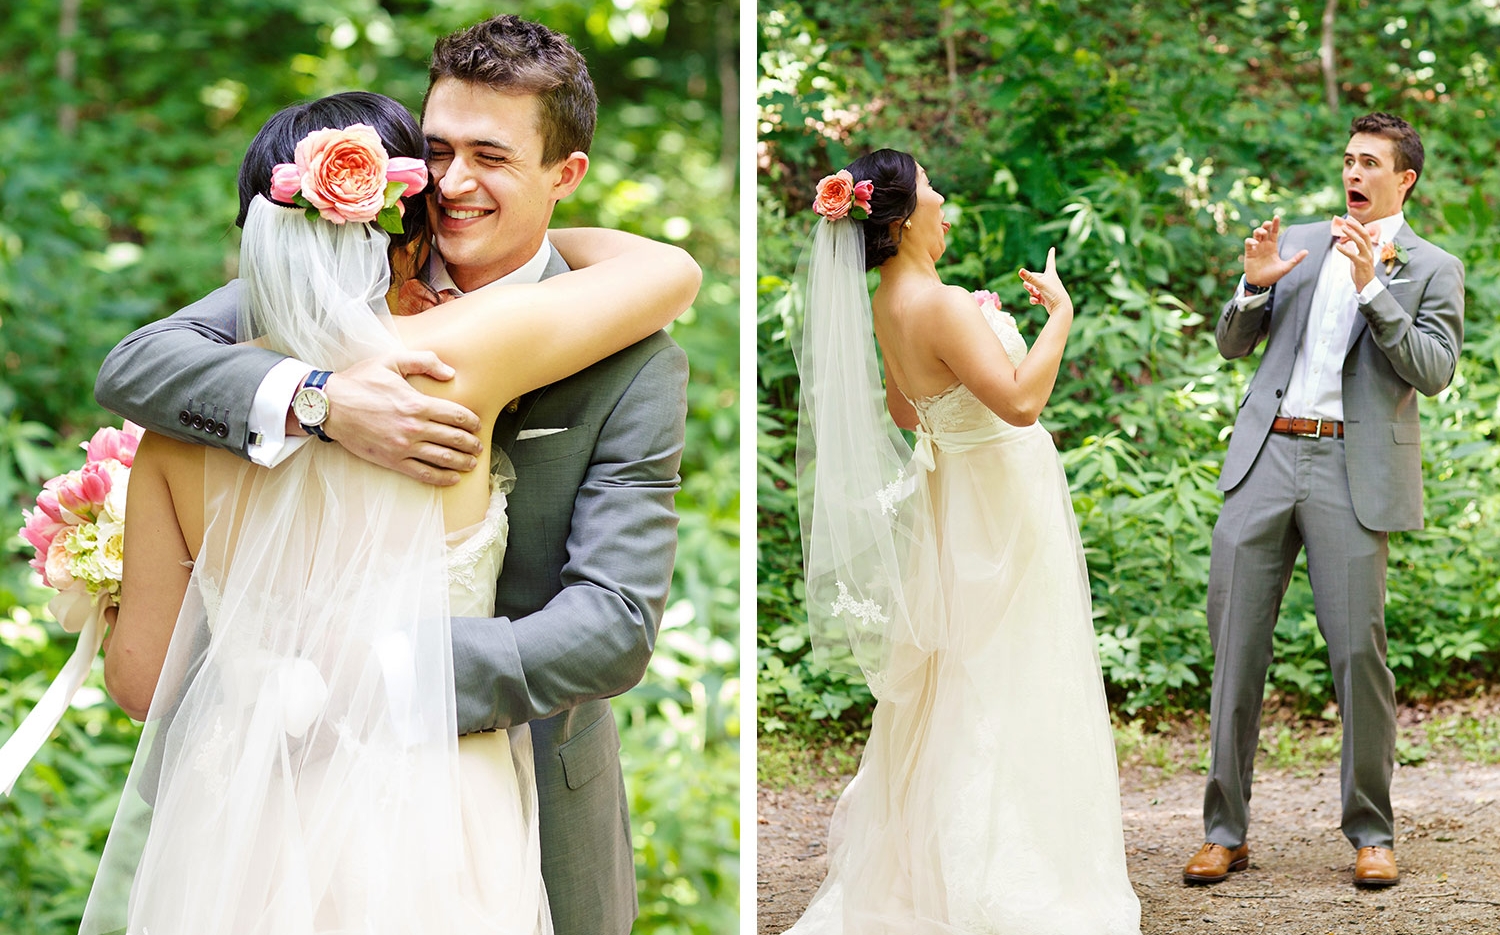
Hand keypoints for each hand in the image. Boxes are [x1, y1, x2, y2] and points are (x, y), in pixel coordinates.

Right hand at [317, 351, 483, 485]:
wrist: (329, 405)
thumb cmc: (359, 381)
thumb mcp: (391, 360)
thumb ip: (424, 361)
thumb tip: (450, 373)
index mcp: (417, 403)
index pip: (455, 415)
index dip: (471, 421)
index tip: (477, 425)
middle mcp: (413, 427)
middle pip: (453, 438)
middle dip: (471, 444)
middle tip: (479, 447)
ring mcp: (403, 446)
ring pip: (442, 458)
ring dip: (462, 462)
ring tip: (472, 463)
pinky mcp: (392, 460)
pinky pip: (422, 473)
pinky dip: (441, 477)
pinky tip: (452, 478)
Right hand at [1018, 247, 1072, 316]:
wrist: (1061, 308)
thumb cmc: (1053, 294)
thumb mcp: (1040, 284)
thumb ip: (1029, 278)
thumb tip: (1020, 271)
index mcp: (1051, 274)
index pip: (1050, 261)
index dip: (1050, 255)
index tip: (1053, 249)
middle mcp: (1050, 281)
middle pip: (1036, 277)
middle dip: (1030, 282)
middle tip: (1028, 286)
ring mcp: (1048, 290)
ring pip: (1035, 288)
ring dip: (1031, 290)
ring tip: (1032, 293)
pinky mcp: (1046, 299)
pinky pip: (1036, 297)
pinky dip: (1033, 299)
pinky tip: (1034, 301)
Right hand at [1243, 216, 1308, 287]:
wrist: (1261, 284)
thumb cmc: (1272, 276)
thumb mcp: (1286, 267)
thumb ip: (1296, 259)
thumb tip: (1307, 251)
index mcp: (1272, 247)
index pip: (1274, 232)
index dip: (1275, 224)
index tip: (1277, 216)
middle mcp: (1264, 246)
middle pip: (1264, 230)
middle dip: (1266, 225)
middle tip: (1268, 224)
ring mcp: (1256, 249)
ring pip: (1256, 234)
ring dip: (1258, 231)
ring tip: (1262, 233)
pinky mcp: (1249, 253)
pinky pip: (1248, 242)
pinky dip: (1251, 240)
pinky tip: (1255, 243)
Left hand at [1331, 215, 1377, 292]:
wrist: (1367, 285)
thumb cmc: (1362, 272)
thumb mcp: (1357, 259)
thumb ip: (1354, 250)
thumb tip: (1348, 243)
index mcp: (1369, 249)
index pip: (1365, 233)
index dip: (1357, 225)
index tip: (1349, 218)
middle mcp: (1369, 251)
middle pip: (1365, 235)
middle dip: (1356, 226)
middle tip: (1346, 220)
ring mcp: (1366, 257)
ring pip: (1361, 242)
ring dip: (1351, 234)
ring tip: (1342, 228)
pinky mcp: (1360, 264)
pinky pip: (1352, 255)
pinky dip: (1344, 250)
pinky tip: (1337, 246)